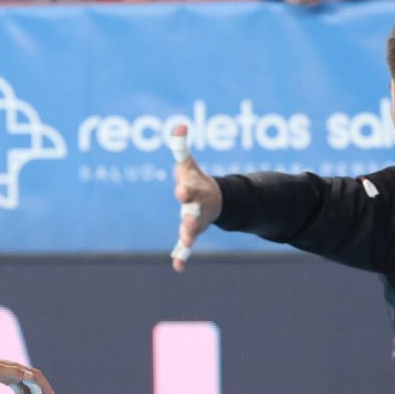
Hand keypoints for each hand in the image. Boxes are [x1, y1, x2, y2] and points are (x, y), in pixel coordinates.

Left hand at [0, 354, 53, 393]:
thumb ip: (15, 373)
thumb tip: (32, 376)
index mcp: (17, 368)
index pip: (36, 376)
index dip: (44, 385)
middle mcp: (17, 371)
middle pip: (32, 385)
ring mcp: (11, 375)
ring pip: (24, 389)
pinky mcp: (5, 379)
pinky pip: (17, 389)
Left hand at [168, 123, 221, 271]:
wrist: (216, 200)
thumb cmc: (196, 181)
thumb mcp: (189, 165)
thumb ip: (182, 147)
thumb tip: (178, 126)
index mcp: (196, 190)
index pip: (190, 188)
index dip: (185, 188)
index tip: (180, 190)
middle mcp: (198, 207)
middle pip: (194, 212)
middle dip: (190, 217)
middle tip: (186, 222)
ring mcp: (196, 222)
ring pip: (192, 230)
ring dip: (188, 236)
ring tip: (185, 245)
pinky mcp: (191, 233)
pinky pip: (186, 246)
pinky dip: (182, 257)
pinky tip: (177, 267)